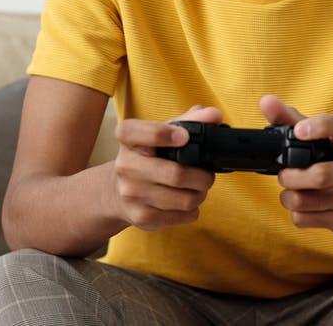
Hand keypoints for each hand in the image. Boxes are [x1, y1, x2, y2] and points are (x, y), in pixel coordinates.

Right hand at [111, 104, 221, 230]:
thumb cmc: (150, 156)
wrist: (118, 191)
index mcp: (128, 138)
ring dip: (200, 194)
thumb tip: (214, 115)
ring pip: (184, 198)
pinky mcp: (141, 216)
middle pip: (176, 174)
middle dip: (202, 176)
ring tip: (199, 188)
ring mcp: (131, 193)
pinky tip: (186, 202)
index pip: (140, 133)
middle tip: (207, 174)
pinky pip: (182, 215)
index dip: (164, 134)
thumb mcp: (164, 133)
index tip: (185, 137)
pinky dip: (193, 209)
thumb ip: (190, 120)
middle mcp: (126, 165)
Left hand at [260, 94, 332, 237]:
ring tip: (293, 189)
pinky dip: (296, 213)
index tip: (300, 130)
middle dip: (290, 176)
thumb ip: (294, 120)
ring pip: (305, 201)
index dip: (321, 126)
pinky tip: (307, 206)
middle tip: (286, 174)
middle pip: (319, 175)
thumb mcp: (328, 138)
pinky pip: (305, 219)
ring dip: (289, 196)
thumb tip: (266, 101)